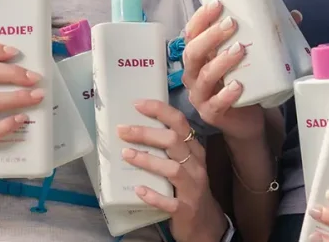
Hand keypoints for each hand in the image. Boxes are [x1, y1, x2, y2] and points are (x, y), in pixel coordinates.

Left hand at [118, 99, 227, 241]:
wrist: (206, 224)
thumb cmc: (189, 188)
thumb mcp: (185, 163)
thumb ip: (169, 148)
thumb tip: (137, 129)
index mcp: (194, 150)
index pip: (180, 123)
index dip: (159, 110)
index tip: (137, 104)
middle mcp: (196, 165)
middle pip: (173, 141)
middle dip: (146, 133)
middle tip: (122, 130)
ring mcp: (192, 188)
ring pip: (172, 169)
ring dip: (148, 160)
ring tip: (126, 154)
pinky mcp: (186, 209)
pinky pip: (170, 201)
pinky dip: (154, 195)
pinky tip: (138, 190)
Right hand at [182, 0, 300, 140]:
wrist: (247, 120)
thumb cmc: (245, 82)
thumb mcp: (251, 58)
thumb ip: (267, 36)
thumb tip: (295, 15)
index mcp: (200, 56)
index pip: (192, 33)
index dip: (201, 17)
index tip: (218, 3)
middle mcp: (194, 74)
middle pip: (193, 52)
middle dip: (211, 35)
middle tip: (232, 24)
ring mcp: (200, 95)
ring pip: (204, 76)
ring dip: (221, 61)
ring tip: (240, 49)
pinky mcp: (211, 113)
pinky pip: (216, 103)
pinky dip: (227, 93)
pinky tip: (239, 85)